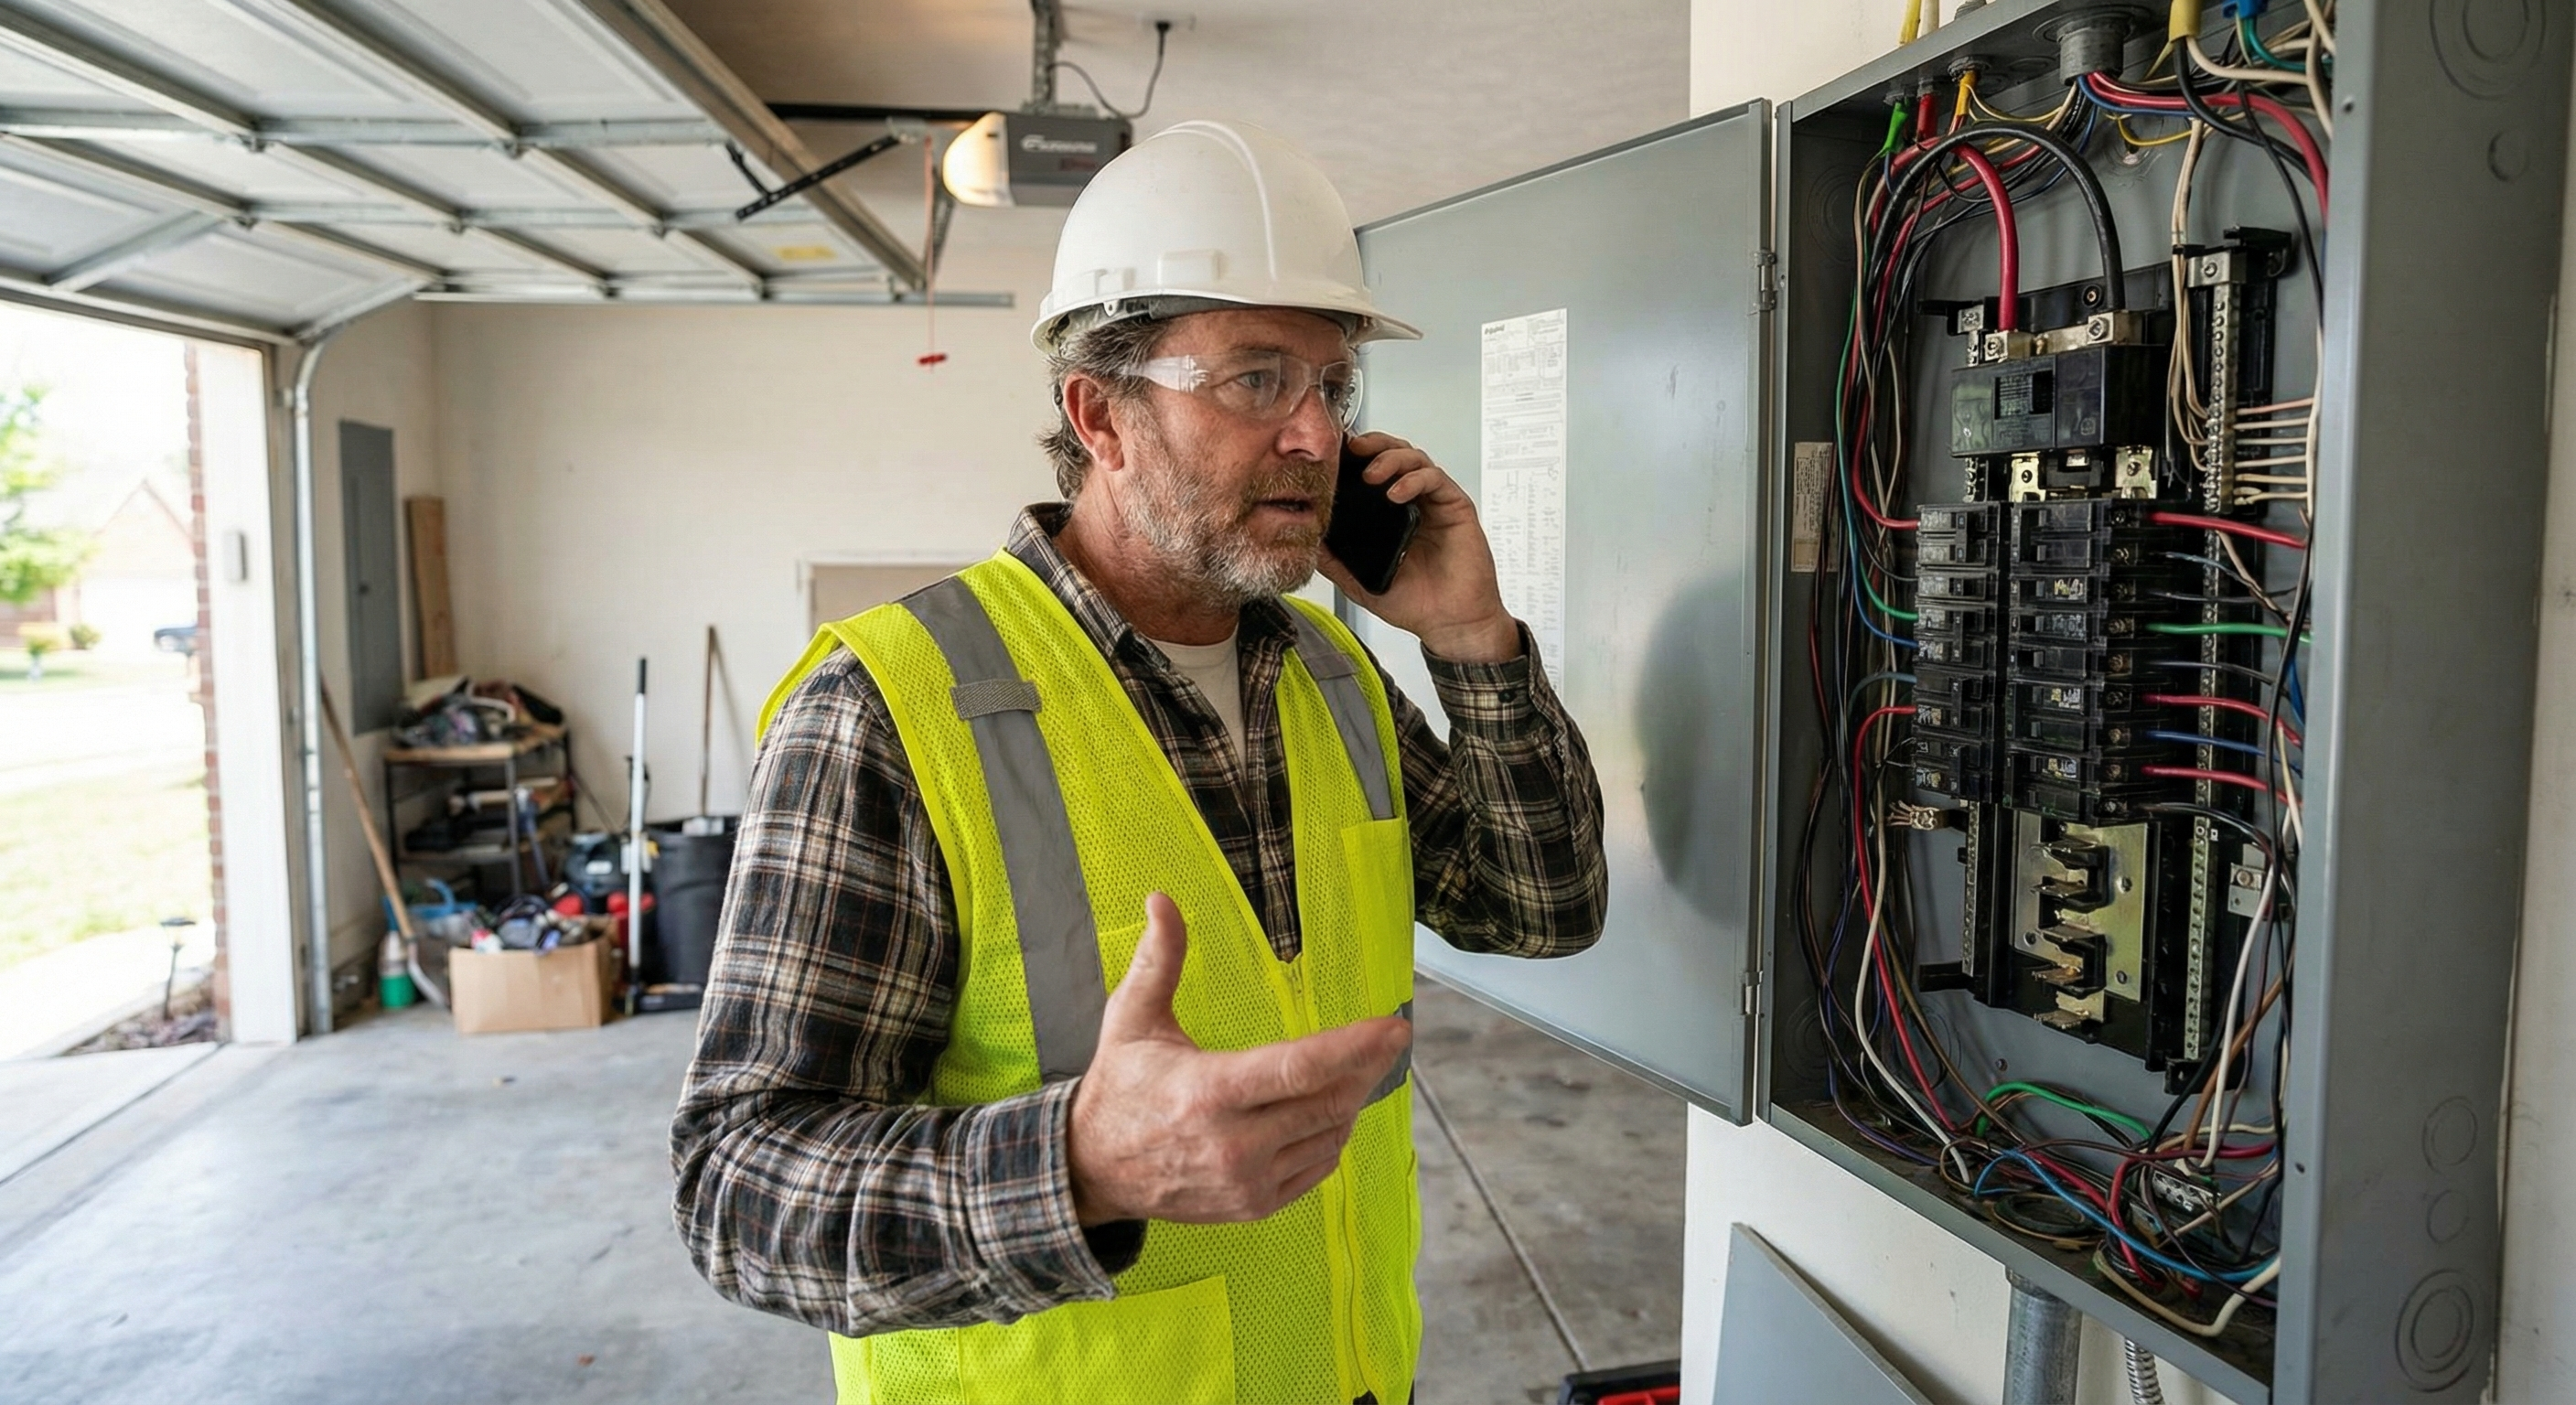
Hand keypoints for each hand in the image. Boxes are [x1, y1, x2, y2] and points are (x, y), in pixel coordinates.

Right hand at [1066, 893, 1411, 1225]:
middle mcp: (1233, 1144)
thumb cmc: (1119, 1088)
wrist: (1092, 1171)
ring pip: (1330, 1136)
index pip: (1299, 1068)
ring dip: (1350, 1100)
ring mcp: (1247, 1180)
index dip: (1355, 1047)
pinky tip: (1325, 1111)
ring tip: (1354, 1070)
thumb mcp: (1130, 1018)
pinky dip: (1331, 1136)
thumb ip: (1158, 960)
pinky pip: (1318, 1167)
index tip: (1394, 1027)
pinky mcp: (1254, 1204)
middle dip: (1367, 1068)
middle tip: (1387, 1041)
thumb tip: (1162, 901)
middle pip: (1329, 1102)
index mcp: (1208, 1091)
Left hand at [1319, 432, 1521, 664]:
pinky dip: (1414, 480)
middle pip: (1394, 454)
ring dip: (1391, 458)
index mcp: (1391, 514)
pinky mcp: (1456, 507)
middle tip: (1353, 450)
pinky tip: (1397, 493)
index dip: (1356, 457)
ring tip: (1371, 474)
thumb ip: (1335, 562)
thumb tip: (1307, 542)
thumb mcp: (1361, 582)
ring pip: (1415, 459)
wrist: (1451, 623)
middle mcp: (1414, 502)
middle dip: (1373, 445)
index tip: (1334, 454)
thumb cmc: (1416, 603)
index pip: (1373, 470)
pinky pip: (1435, 480)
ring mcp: (1435, 503)